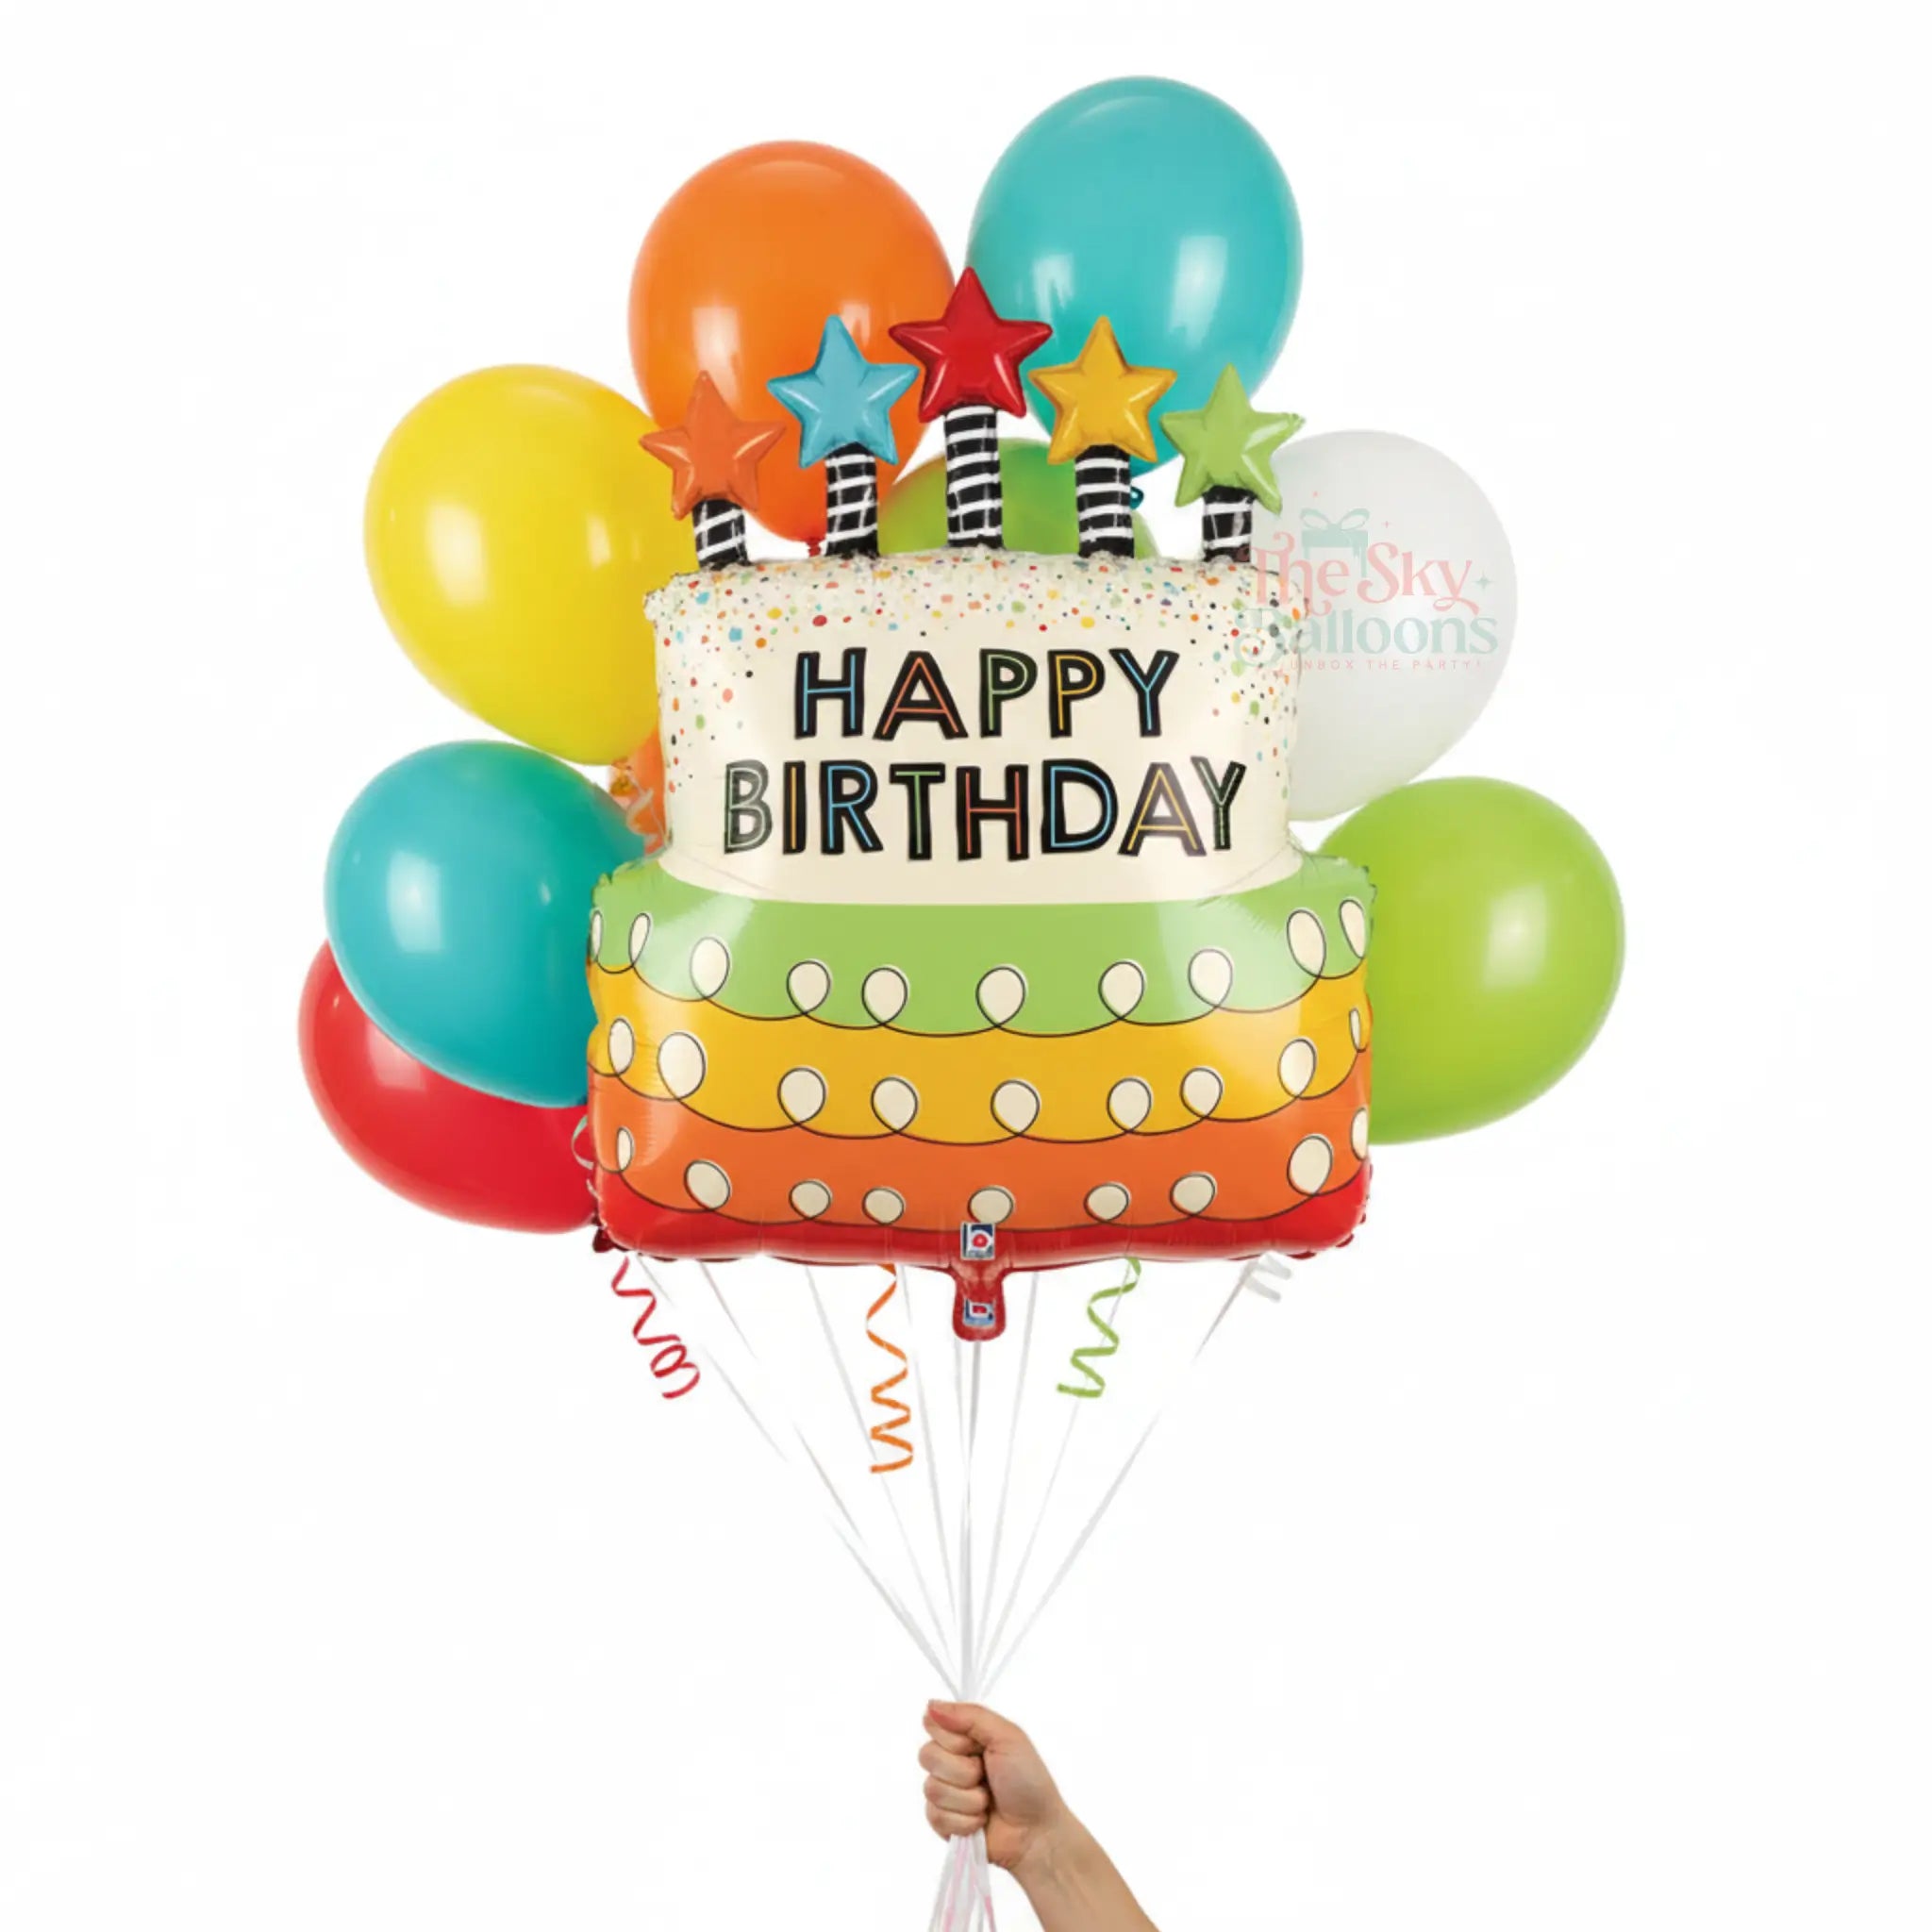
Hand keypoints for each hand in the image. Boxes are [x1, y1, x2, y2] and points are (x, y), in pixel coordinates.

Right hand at [920, 1700, 1072, 1878]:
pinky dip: (963, 1820)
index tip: (978, 1746)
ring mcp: (945, 1792)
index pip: (934, 1724)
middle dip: (963, 1771)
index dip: (954, 1738)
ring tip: (987, 1802)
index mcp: (966, 1736)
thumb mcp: (1007, 1737)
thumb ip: (970, 1716)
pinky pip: (934, 1816)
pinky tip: (981, 1821)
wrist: (1036, 1832)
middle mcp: (951, 1761)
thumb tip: (931, 1705)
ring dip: (967, 1799)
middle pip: (927, 1755)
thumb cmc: (1029, 1781)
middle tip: (986, 1777)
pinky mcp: (942, 1822)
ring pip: (931, 1788)